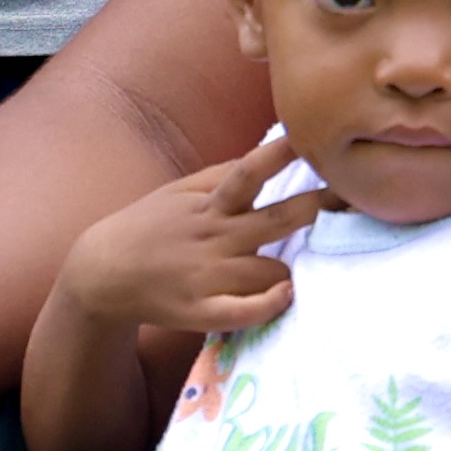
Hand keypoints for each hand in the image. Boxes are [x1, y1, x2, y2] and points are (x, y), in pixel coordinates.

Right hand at [54, 137, 323, 344]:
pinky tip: (285, 293)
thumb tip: (263, 154)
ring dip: (288, 264)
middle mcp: (212, 237)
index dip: (279, 155)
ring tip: (293, 264)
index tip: (308, 139)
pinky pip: (249, 310)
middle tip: (347, 199)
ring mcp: (207, 276)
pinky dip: (272, 302)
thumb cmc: (148, 226)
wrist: (102, 273)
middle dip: (317, 207)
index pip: (247, 173)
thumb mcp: (179, 191)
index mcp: (207, 205)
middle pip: (277, 220)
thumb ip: (221, 177)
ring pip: (272, 268)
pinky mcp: (201, 311)